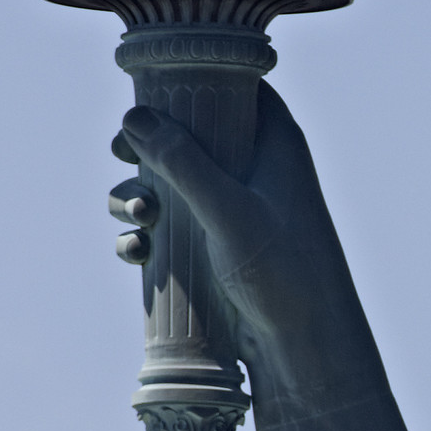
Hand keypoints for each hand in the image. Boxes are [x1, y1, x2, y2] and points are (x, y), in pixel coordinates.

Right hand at [121, 84, 376, 405]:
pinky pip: (170, 230)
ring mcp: (233, 212)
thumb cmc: (285, 273)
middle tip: (122, 155)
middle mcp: (255, 171)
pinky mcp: (216, 251)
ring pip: (171, 184)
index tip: (147, 91)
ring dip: (139, 196)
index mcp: (274, 144)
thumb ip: (183, 163)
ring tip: (137, 217)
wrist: (307, 349)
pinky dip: (146, 236)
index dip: (191, 82)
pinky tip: (135, 253)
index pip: (236, 87)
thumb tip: (132, 118)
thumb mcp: (229, 211)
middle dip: (148, 147)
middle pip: (190, 134)